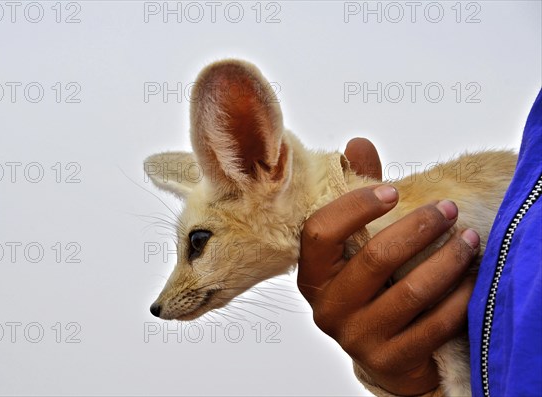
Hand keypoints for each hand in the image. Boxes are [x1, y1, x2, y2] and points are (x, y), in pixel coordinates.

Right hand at [297, 139, 478, 395]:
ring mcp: (357, 339)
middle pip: (374, 259)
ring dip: (447, 260)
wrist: (384, 353)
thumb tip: (358, 144)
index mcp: (313, 276)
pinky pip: (434, 325)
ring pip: (409, 292)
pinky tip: (472, 278)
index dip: (354, 207)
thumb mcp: (358, 245)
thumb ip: (357, 197)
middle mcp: (328, 309)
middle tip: (448, 209)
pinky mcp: (390, 362)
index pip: (320, 233)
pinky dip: (459, 297)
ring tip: (469, 239)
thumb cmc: (371, 288)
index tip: (392, 190)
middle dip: (418, 227)